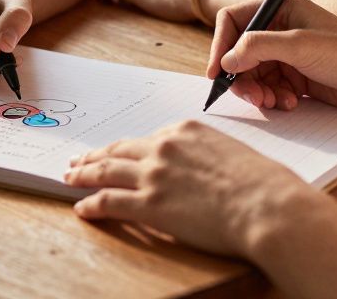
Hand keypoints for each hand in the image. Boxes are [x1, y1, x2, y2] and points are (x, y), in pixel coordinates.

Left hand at [64, 120, 332, 259]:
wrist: (265, 204)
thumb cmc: (262, 183)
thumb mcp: (232, 153)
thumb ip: (208, 155)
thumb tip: (202, 169)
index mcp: (186, 130)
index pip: (148, 138)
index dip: (127, 148)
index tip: (117, 152)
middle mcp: (164, 146)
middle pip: (119, 148)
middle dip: (95, 154)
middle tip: (79, 158)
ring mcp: (153, 174)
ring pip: (106, 170)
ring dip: (84, 173)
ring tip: (70, 177)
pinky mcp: (149, 204)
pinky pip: (108, 201)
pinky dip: (91, 204)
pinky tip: (82, 207)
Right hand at [208, 0, 336, 113]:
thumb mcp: (301, 46)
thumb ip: (258, 47)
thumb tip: (227, 59)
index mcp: (282, 8)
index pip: (234, 21)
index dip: (221, 45)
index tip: (217, 72)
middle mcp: (282, 29)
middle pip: (240, 51)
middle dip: (241, 76)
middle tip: (251, 96)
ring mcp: (289, 54)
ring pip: (253, 73)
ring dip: (257, 90)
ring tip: (273, 102)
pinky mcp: (297, 77)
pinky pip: (269, 87)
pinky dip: (272, 98)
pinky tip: (290, 103)